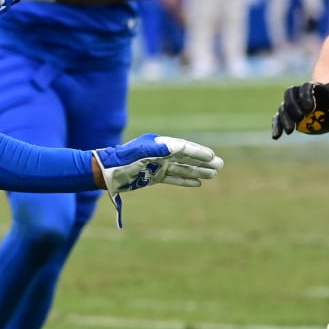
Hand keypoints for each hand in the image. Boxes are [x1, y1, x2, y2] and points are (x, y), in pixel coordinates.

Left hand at [95, 133, 224, 194]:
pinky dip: (186, 179)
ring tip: (214, 174)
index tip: (212, 157)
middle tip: (220, 165)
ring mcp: (158, 166)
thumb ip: (159, 149)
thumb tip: (181, 146)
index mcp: (160, 145)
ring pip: (183, 168)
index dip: (198, 153)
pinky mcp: (154, 176)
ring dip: (198, 171)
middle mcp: (161, 154)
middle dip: (203, 162)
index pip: (184, 148)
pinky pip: (174, 177)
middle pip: (187, 157)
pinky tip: (198, 182)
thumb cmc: (122, 161)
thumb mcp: (140, 153)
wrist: (107, 172)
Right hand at [272, 81, 328, 138]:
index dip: (306, 96)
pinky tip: (276, 136)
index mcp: (313, 88)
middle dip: (293, 108)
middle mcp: (300, 95)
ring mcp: (294, 105)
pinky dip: (277, 126)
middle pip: (291, 97)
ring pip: (284, 108)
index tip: (310, 108)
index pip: (306, 88)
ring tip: (290, 131)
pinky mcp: (290, 116)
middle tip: (300, 119)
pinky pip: (279, 119)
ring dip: (284, 119)